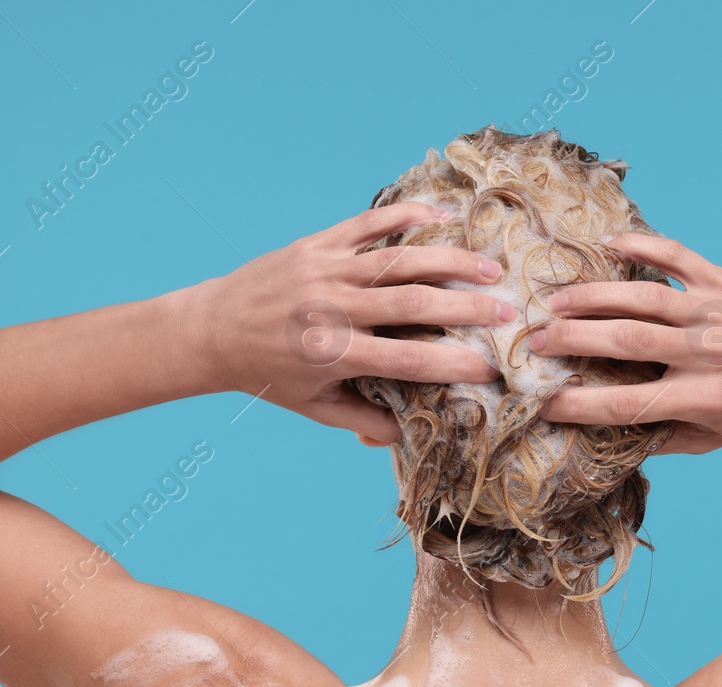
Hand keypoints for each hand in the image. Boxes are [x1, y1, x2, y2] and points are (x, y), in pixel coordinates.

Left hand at [191, 201, 514, 443]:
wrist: (211, 330)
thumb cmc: (269, 374)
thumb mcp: (314, 406)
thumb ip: (362, 419)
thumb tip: (408, 436)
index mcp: (332, 355)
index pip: (405, 362)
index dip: (451, 365)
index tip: (491, 368)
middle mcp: (331, 309)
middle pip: (411, 305)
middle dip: (465, 308)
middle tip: (509, 311)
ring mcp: (324, 271)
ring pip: (398, 260)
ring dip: (449, 260)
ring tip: (491, 265)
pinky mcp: (316, 245)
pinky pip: (368, 225)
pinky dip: (406, 217)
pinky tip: (443, 215)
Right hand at [536, 234, 721, 453]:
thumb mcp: (717, 439)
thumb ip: (666, 440)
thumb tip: (609, 437)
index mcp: (704, 399)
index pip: (629, 405)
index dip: (581, 405)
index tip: (543, 402)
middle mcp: (708, 354)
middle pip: (628, 343)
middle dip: (575, 340)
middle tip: (535, 340)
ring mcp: (717, 312)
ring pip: (644, 298)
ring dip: (594, 297)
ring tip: (555, 300)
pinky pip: (678, 257)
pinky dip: (643, 247)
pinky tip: (607, 245)